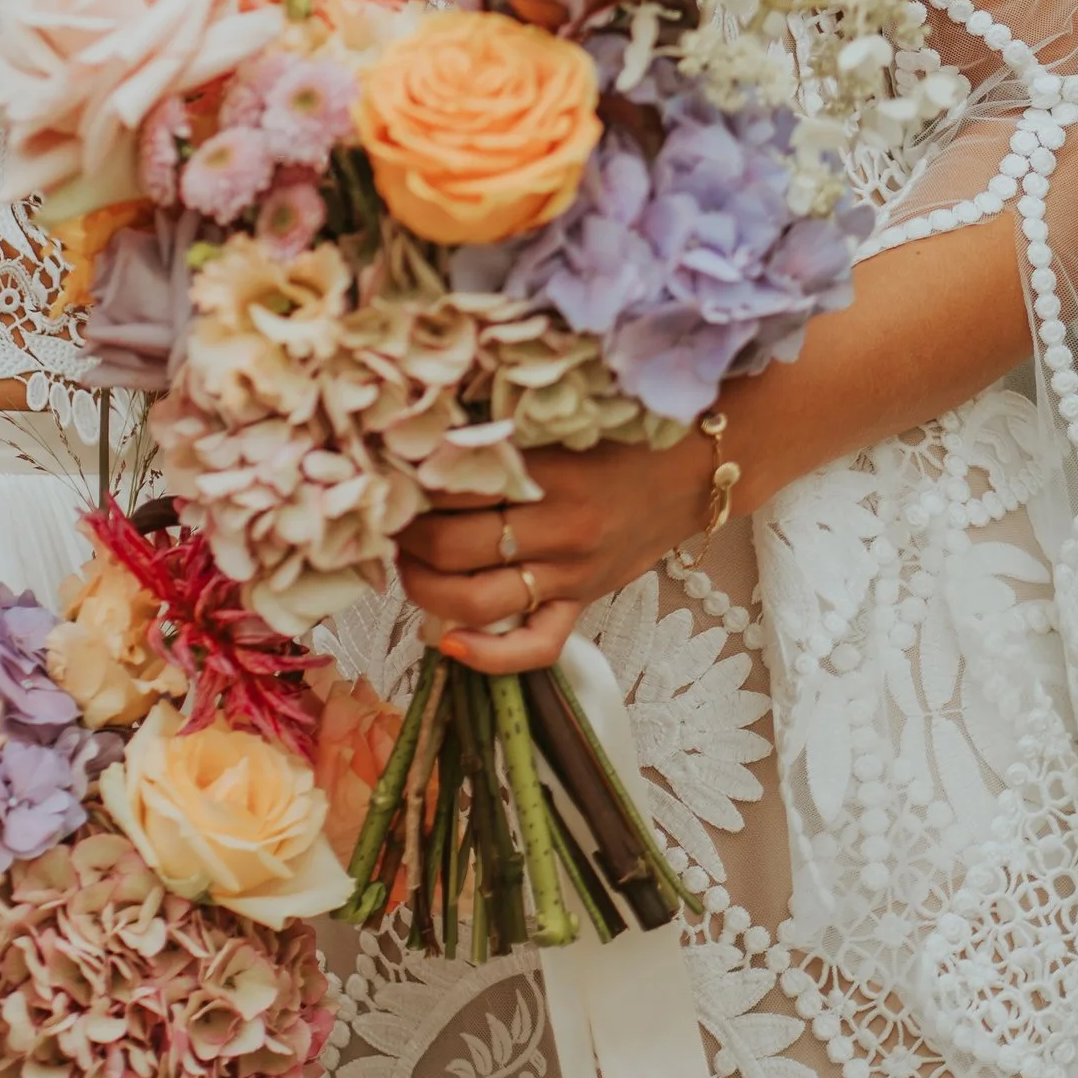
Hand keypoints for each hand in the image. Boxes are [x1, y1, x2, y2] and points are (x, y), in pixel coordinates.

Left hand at [397, 431, 723, 670]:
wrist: (692, 469)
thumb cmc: (620, 433)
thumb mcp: (561, 422)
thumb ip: (502, 433)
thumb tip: (423, 435)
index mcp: (551, 474)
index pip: (455, 487)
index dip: (410, 483)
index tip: (387, 471)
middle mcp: (559, 530)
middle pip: (451, 546)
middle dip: (404, 535)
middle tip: (385, 516)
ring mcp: (570, 574)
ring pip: (476, 600)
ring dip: (422, 586)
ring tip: (403, 562)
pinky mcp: (581, 602)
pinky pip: (536, 646)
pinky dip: (488, 656)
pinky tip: (448, 643)